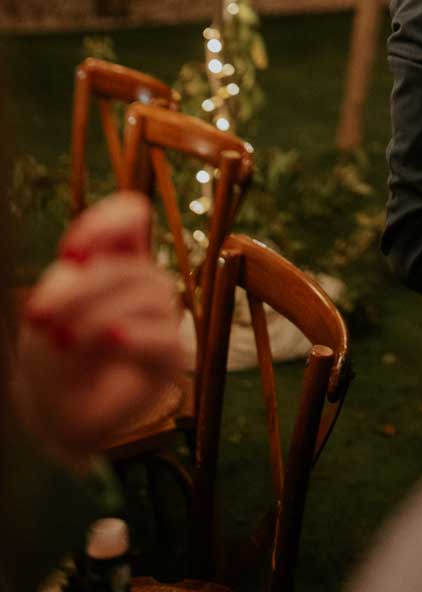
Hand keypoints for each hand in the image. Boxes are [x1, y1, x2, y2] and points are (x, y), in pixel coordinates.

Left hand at [12, 193, 183, 467]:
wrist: (53, 415)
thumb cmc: (49, 354)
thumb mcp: (47, 311)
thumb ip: (69, 281)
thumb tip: (86, 265)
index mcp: (116, 260)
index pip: (131, 218)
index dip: (109, 222)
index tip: (71, 253)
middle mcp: (143, 284)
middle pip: (131, 265)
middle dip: (83, 288)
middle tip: (39, 317)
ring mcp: (161, 319)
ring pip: (147, 296)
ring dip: (97, 316)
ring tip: (62, 342)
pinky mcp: (169, 357)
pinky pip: (163, 337)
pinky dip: (135, 336)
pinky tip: (111, 341)